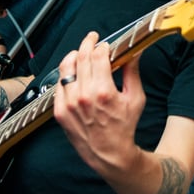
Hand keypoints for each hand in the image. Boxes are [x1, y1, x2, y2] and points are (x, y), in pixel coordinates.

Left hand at [53, 31, 145, 174]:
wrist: (110, 154)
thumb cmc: (124, 127)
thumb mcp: (135, 98)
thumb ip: (132, 72)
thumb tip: (134, 53)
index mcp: (103, 91)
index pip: (97, 56)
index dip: (102, 46)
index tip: (106, 45)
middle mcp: (83, 96)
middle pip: (80, 57)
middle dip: (87, 44)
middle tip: (92, 40)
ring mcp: (69, 104)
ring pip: (65, 68)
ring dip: (73, 55)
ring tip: (79, 53)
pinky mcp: (60, 111)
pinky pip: (58, 85)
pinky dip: (65, 75)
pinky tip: (72, 73)